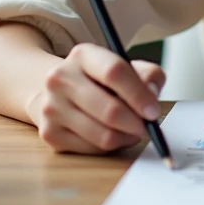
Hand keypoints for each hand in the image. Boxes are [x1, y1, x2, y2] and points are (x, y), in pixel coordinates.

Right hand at [26, 42, 165, 154]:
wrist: (57, 92)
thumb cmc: (99, 80)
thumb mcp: (125, 66)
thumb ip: (148, 75)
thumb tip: (152, 95)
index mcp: (82, 55)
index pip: (114, 72)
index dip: (139, 94)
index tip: (154, 111)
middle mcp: (61, 79)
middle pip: (109, 109)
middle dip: (136, 123)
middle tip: (148, 127)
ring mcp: (52, 107)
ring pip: (103, 135)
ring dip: (126, 137)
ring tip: (132, 131)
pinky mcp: (50, 133)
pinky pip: (92, 149)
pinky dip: (110, 146)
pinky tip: (112, 135)